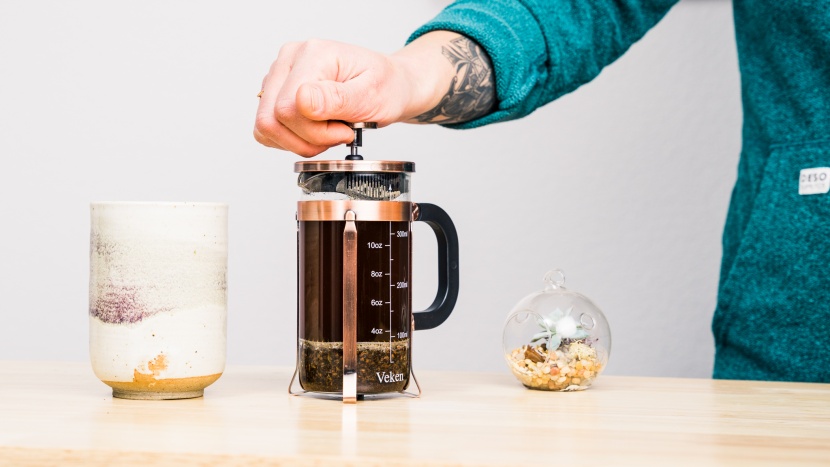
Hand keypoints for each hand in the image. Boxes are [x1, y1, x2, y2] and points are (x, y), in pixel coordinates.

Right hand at [254, 39, 431, 156]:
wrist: (390, 84)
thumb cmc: (385, 86)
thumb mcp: (372, 94)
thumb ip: (337, 98)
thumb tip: (302, 101)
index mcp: (313, 54)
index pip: (288, 108)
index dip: (316, 132)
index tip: (345, 130)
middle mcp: (289, 59)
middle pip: (272, 119)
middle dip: (308, 139)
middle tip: (338, 133)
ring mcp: (280, 74)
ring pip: (267, 127)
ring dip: (300, 141)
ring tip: (329, 130)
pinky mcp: (277, 91)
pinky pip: (269, 128)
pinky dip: (292, 139)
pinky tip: (316, 130)